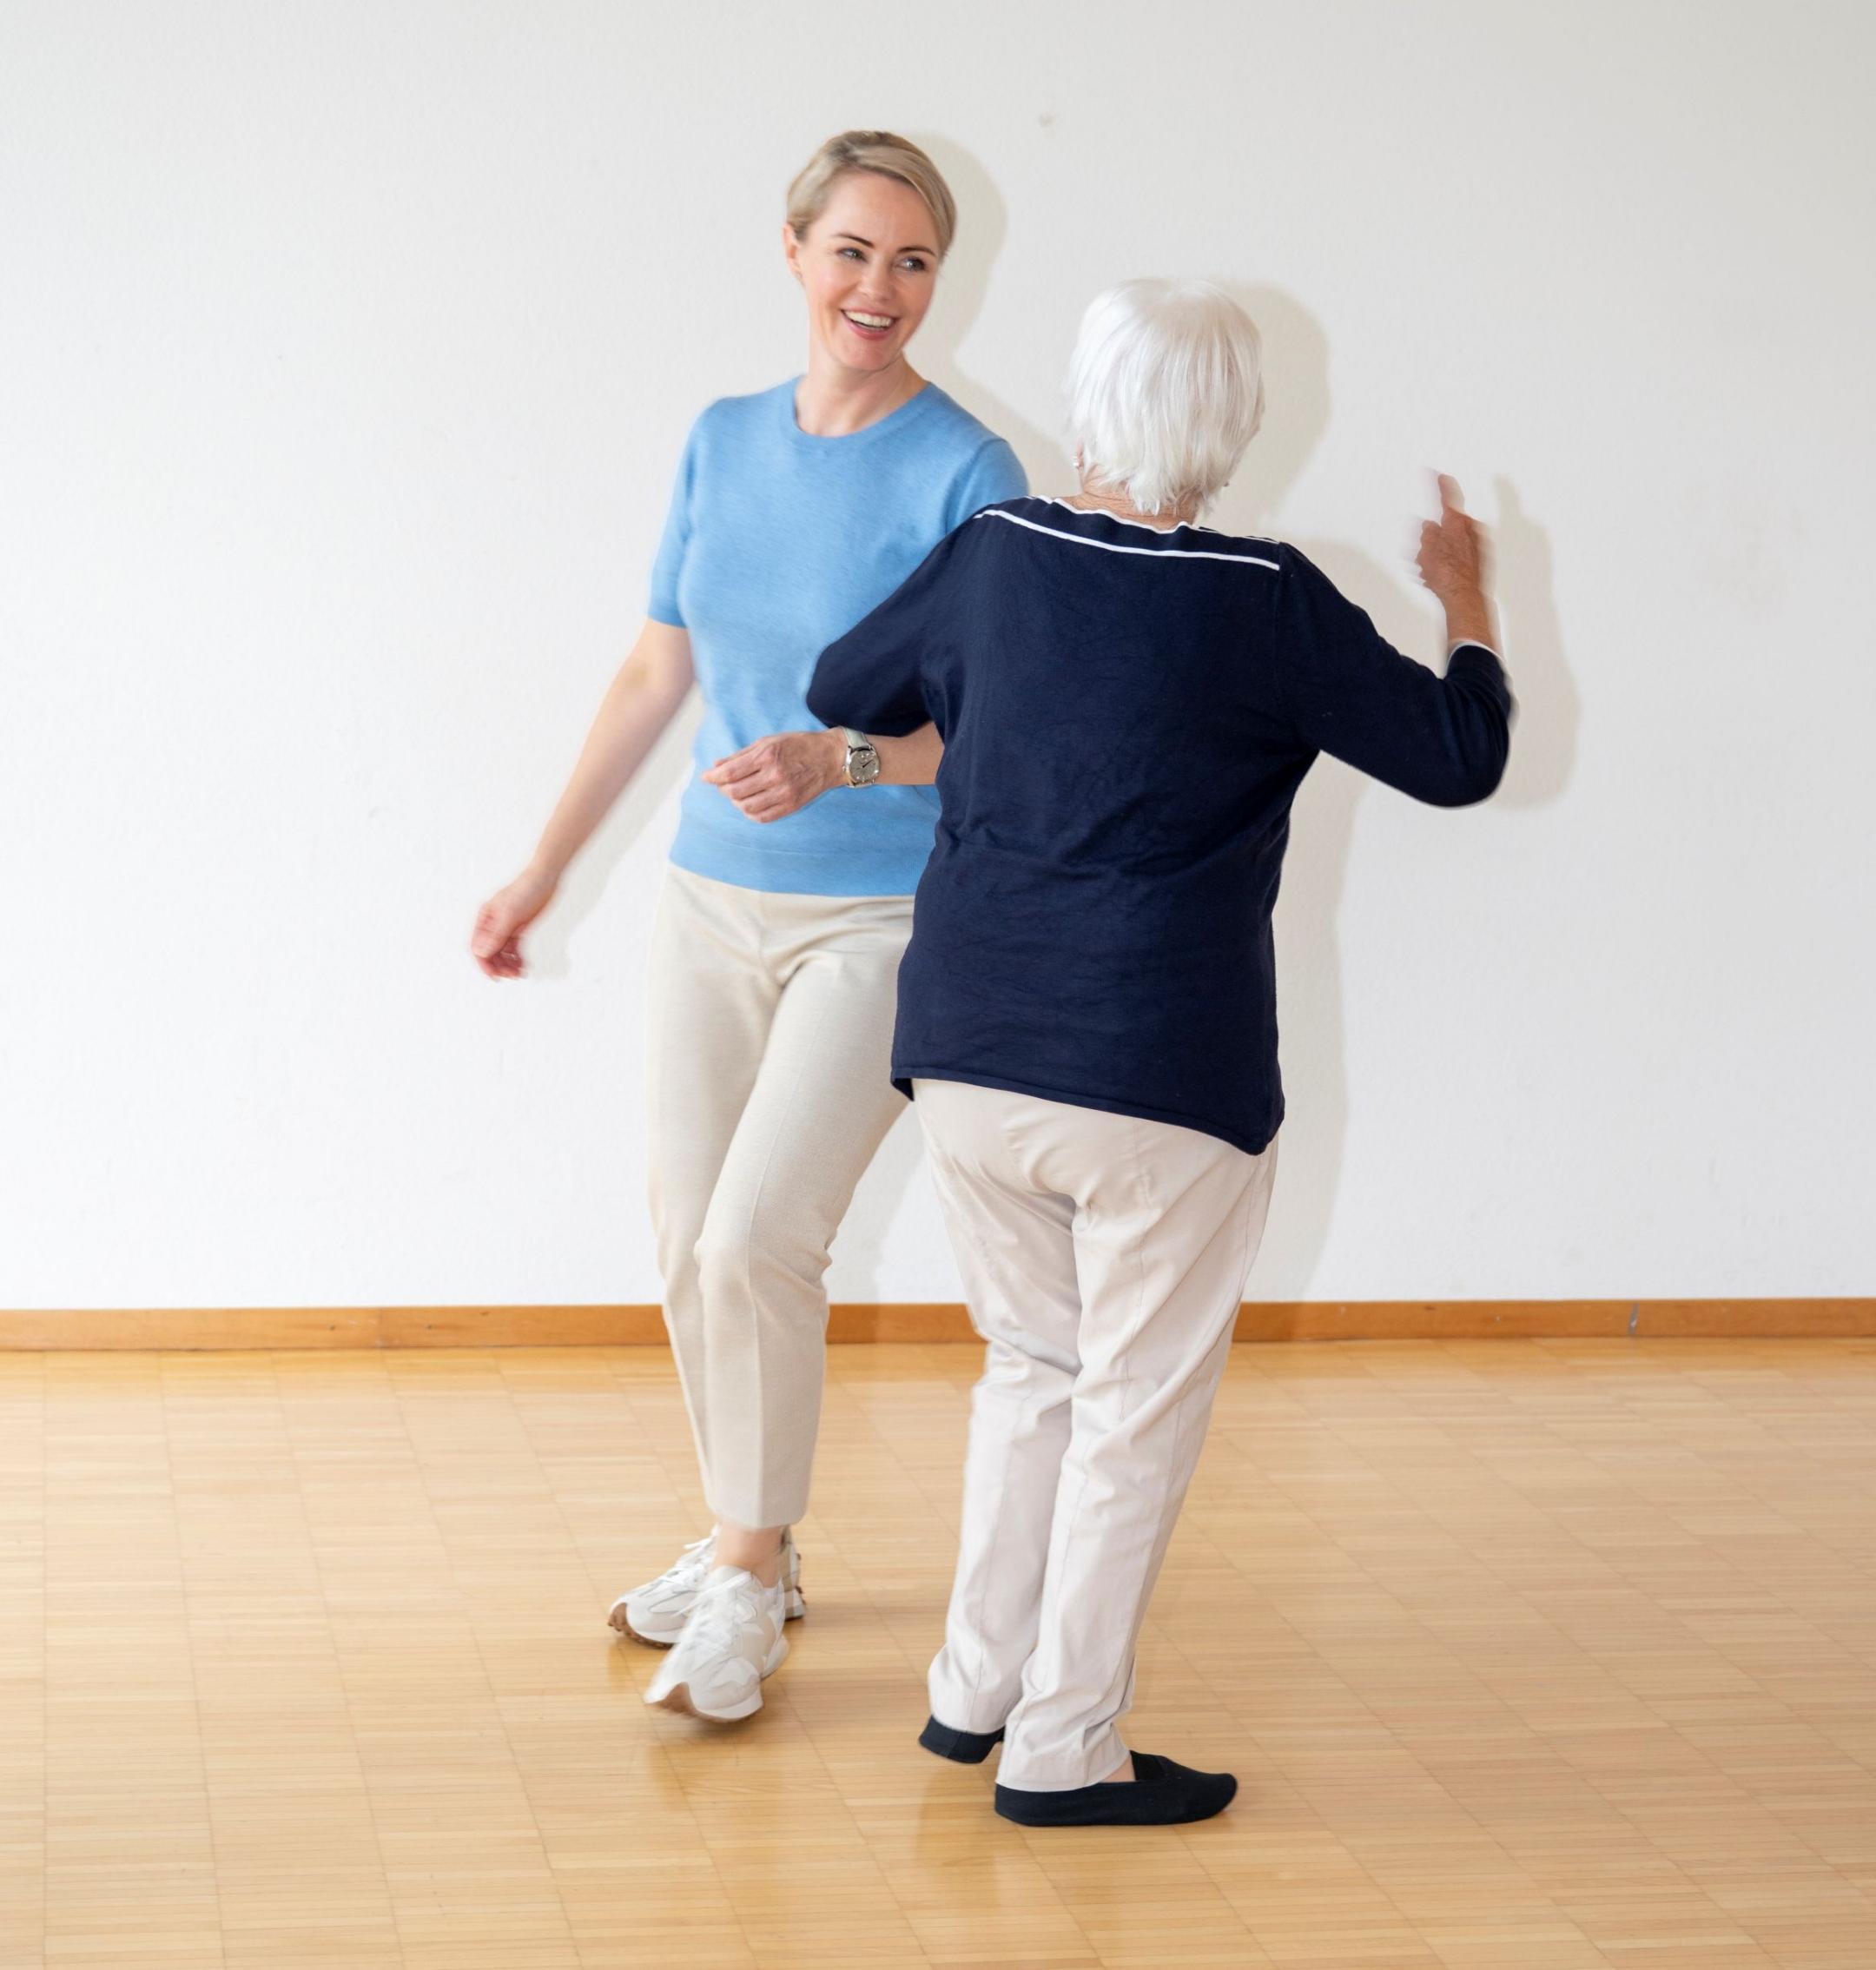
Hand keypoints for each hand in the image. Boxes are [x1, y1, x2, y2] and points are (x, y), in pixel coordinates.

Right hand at [470, 865, 557, 978]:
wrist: (545, 878)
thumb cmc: (525, 889)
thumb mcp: (509, 914)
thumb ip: (495, 934)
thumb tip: (481, 952)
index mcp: (484, 919)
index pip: (477, 947)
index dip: (483, 963)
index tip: (494, 976)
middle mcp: (492, 924)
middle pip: (490, 952)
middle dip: (498, 966)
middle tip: (511, 976)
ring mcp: (506, 927)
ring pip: (502, 952)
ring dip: (508, 965)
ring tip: (519, 973)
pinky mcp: (519, 929)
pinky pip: (514, 948)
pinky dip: (517, 958)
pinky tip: (523, 965)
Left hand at [702, 729, 847, 822]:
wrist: (831, 757)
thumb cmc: (798, 745)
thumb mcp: (768, 742)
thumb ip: (741, 755)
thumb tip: (716, 766)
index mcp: (767, 755)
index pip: (730, 772)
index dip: (713, 777)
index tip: (706, 777)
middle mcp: (775, 775)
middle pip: (735, 792)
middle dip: (723, 789)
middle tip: (724, 784)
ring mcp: (784, 793)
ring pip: (746, 807)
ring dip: (736, 802)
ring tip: (738, 794)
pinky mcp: (792, 806)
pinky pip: (763, 817)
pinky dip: (750, 813)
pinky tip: (750, 804)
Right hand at [1415, 473, 1489, 604]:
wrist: (1465, 598)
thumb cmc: (1447, 575)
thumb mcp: (1426, 550)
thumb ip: (1427, 533)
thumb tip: (1429, 527)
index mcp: (1457, 522)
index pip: (1449, 497)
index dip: (1441, 485)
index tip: (1439, 475)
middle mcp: (1472, 530)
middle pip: (1448, 526)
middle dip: (1435, 537)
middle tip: (1425, 553)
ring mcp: (1479, 546)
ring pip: (1453, 544)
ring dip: (1440, 554)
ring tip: (1429, 571)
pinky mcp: (1481, 561)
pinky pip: (1460, 557)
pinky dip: (1450, 563)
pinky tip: (1440, 577)